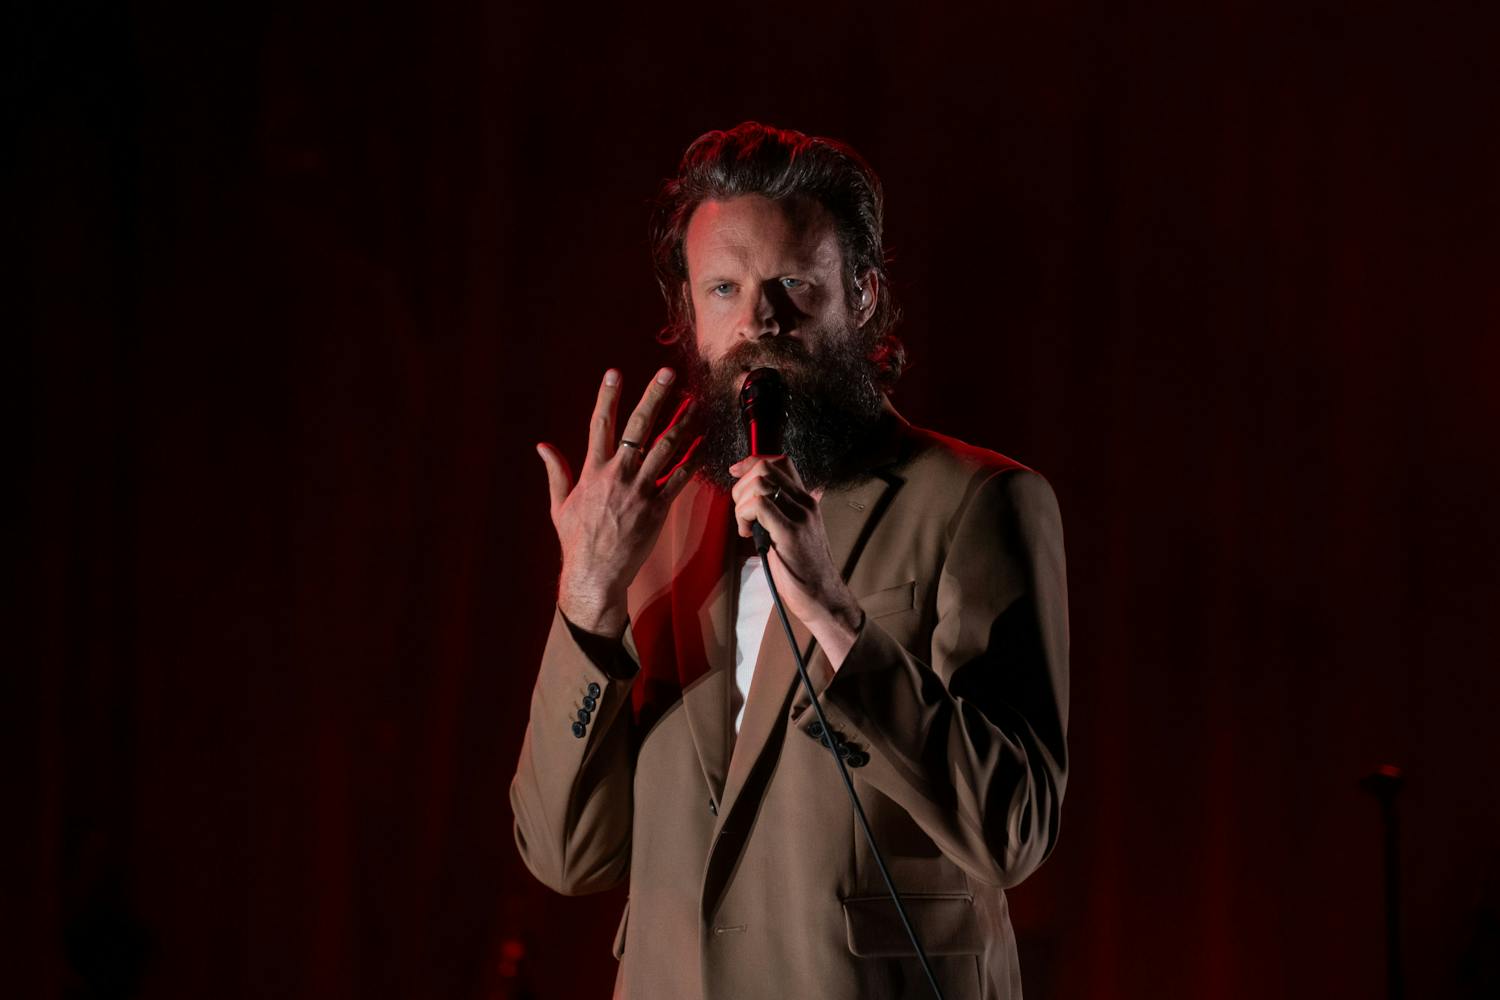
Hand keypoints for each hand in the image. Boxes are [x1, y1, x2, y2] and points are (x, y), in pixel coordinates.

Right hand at [538, 368, 700, 637]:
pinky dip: (692, 459)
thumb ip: (556, 472)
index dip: (607, 397)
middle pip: (639, 427)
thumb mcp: (560, 504)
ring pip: (665, 448)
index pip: (600, 425)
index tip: (614, 373)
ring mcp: (640, 490)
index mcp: (593, 471)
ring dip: (682, 422)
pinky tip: (702, 442)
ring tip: (694, 402)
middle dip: (654, 397)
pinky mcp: (658, 508)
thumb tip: (542, 446)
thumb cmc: (576, 540)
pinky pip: (679, 478)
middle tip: (668, 374)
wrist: (595, 573)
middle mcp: (617, 475)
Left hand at [729, 455, 863, 668]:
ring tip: (746, 526)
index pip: (781, 462)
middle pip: (766, 468)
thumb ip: (785, 513)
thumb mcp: (797, 533)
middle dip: (742, 485)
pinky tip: (747, 534)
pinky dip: (744, 516)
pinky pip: (759, 506)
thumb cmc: (805, 569)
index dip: (753, 461)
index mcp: (807, 501)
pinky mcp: (790, 533)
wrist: (823, 596)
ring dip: (741, 503)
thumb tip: (763, 500)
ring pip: (760, 484)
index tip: (736, 472)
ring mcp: (799, 516)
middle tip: (741, 513)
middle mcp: (805, 503)